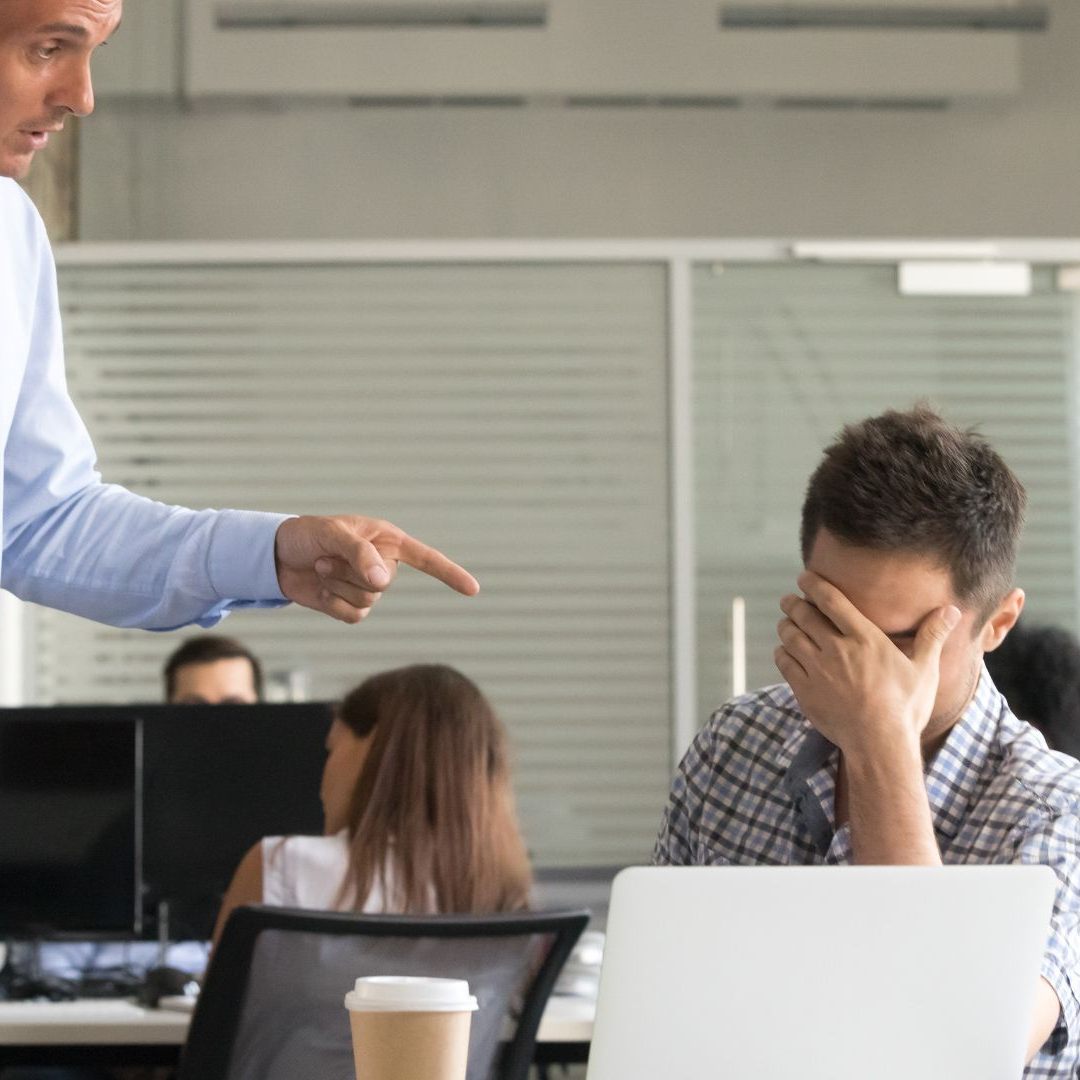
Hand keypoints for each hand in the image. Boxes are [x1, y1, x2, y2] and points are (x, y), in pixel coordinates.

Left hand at [274, 515, 478, 623]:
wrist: (276, 556)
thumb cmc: (307, 535)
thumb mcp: (333, 535)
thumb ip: (360, 554)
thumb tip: (384, 581)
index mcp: (387, 540)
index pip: (427, 558)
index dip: (450, 573)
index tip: (473, 589)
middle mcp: (382, 564)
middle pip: (385, 583)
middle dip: (350, 572)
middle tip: (326, 557)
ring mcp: (367, 587)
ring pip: (369, 601)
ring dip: (338, 586)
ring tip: (321, 569)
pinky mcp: (350, 605)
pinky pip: (353, 615)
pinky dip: (333, 604)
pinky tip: (319, 589)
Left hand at [774, 571, 959, 757]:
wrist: (880, 745)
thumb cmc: (906, 708)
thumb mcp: (924, 670)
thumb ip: (932, 636)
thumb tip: (953, 610)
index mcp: (864, 639)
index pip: (831, 601)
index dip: (814, 585)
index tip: (805, 577)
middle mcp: (836, 649)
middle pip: (804, 615)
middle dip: (793, 604)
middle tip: (789, 600)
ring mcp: (817, 670)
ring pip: (790, 637)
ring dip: (785, 626)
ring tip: (785, 623)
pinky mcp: (804, 690)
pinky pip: (784, 662)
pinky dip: (782, 652)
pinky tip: (784, 651)